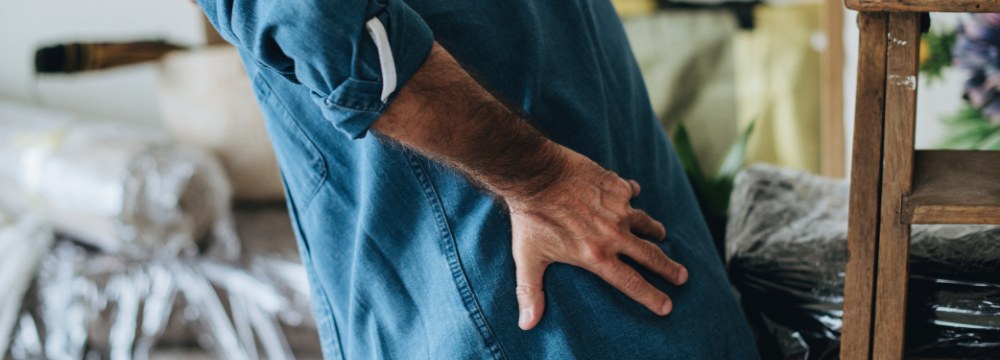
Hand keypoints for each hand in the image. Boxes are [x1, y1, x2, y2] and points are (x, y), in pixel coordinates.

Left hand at [507, 145, 688, 330]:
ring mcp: (619, 209)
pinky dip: (632, 194)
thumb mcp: (528, 258)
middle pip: (651, 256)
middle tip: (682, 276)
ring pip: (646, 223)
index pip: (631, 282)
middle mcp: (614, 235)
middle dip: (669, 269)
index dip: (651, 297)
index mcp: (596, 256)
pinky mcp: (617, 186)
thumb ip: (530, 291)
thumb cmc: (531, 218)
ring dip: (655, 231)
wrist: (536, 175)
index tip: (667, 305)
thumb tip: (528, 325)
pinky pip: (631, 192)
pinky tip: (632, 193)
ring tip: (660, 234)